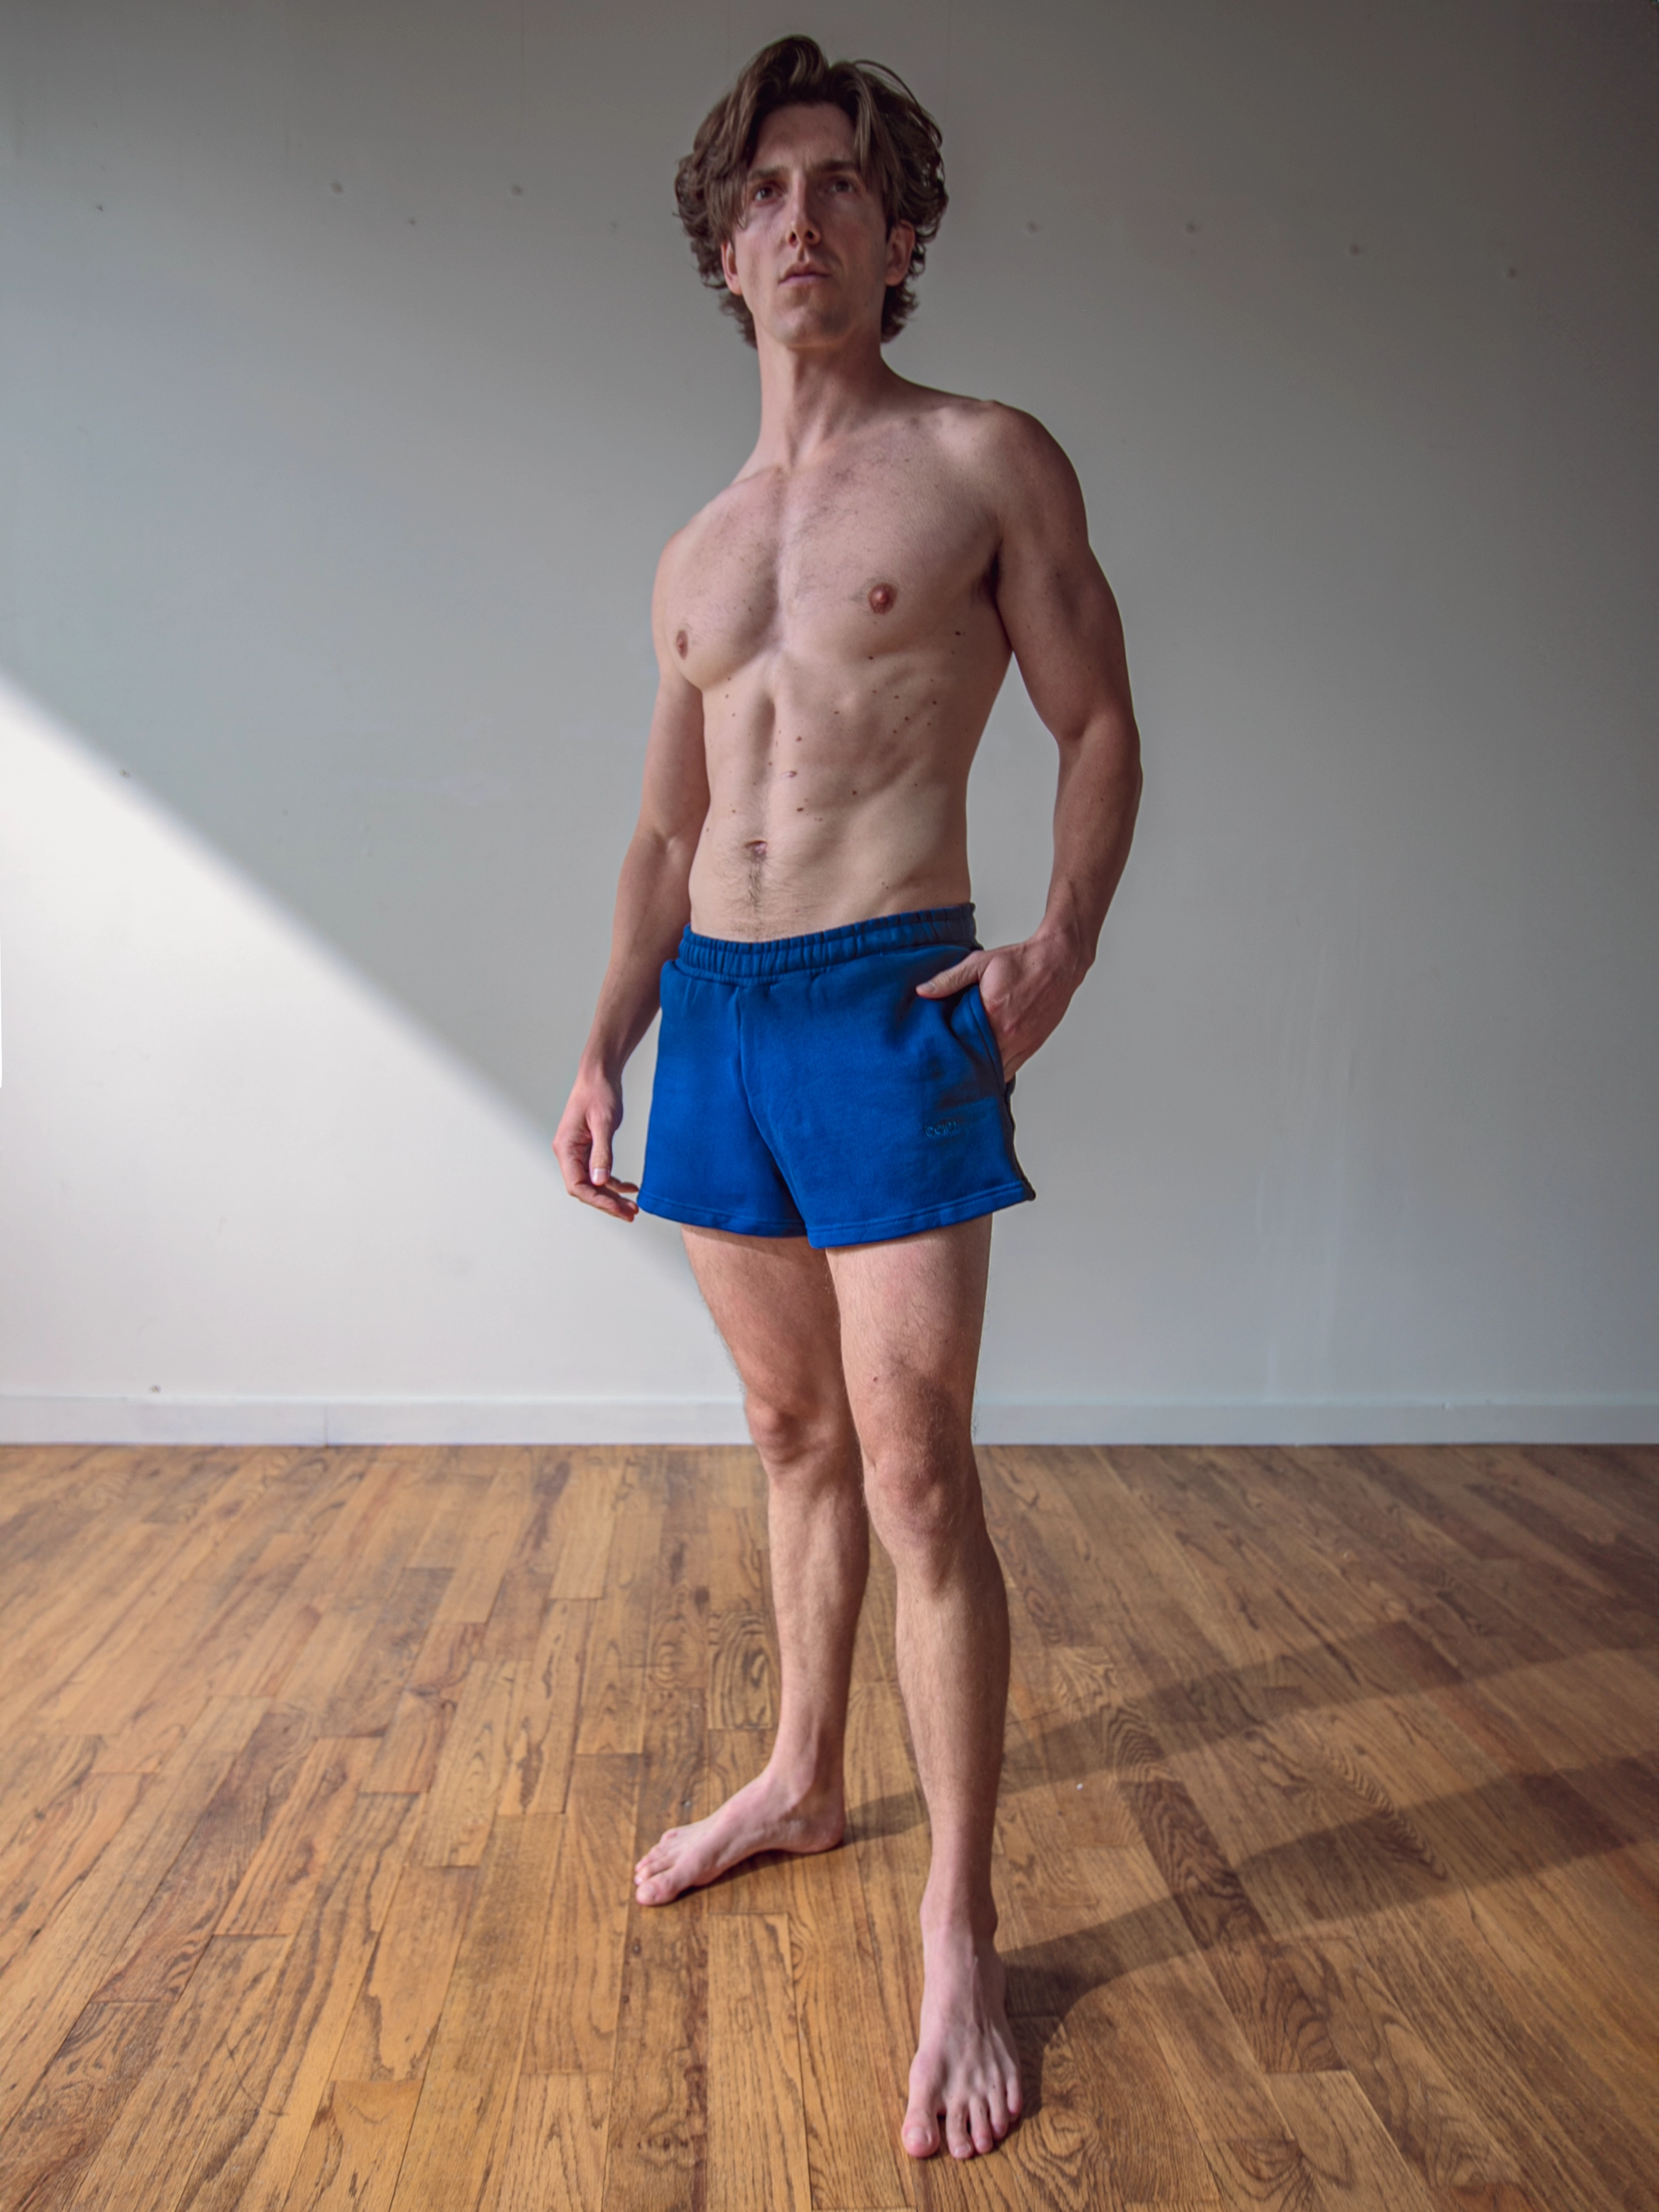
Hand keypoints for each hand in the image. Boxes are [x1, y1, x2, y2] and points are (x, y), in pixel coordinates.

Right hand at [553, 1069, 639, 1220]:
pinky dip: (614, 1182)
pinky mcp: (588, 1149)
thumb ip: (602, 1154)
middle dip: (608, 1203)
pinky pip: (599, 1172)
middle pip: (585, 1189)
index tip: (620, 1208)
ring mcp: (577, 1152)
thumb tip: (600, 1182)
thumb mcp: (604, 1123)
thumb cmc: (599, 1093)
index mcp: (566, 1148)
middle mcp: (568, 1153)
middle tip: (631, 1214)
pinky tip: (631, 1187)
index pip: (577, 1186)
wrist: (600, 1075)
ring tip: (633, 1207)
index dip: (599, 1201)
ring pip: (593, 1183)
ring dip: (612, 1196)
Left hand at [915, 934, 1083, 1077]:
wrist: (1059, 962)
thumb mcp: (980, 963)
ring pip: (996, 1071)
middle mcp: (1009, 1033)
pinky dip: (997, 1070)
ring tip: (963, 1072)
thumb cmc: (1021, 961)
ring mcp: (1023, 1043)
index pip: (962, 1044)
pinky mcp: (1033, 1046)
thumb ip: (950, 979)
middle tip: (944, 1070)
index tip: (934, 1056)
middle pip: (979, 1063)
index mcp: (992, 1012)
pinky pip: (1012, 1069)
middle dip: (962, 1067)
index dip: (948, 1053)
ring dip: (980, 1071)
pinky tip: (985, 1068)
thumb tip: (922, 991)